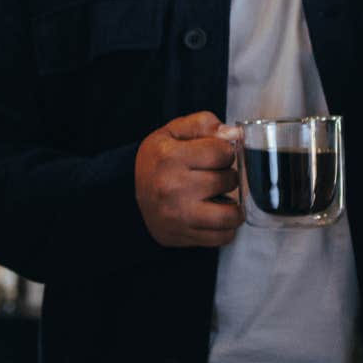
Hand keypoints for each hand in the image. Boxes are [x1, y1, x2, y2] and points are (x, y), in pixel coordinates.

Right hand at [134, 111, 242, 247]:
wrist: (129, 193)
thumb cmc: (158, 160)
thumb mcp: (173, 131)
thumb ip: (204, 124)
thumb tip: (234, 135)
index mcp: (169, 157)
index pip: (222, 152)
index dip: (225, 151)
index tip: (217, 155)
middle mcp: (172, 187)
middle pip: (228, 181)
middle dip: (228, 176)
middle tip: (216, 175)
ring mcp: (177, 215)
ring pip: (229, 215)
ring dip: (233, 206)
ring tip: (223, 197)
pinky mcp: (181, 235)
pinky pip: (221, 237)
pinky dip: (226, 227)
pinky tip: (216, 215)